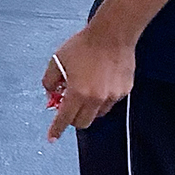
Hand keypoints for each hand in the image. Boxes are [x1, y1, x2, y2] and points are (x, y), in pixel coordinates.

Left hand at [42, 25, 136, 141]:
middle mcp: (96, 99)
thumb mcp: (57, 60)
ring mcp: (112, 97)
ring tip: (84, 87)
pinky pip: (110, 102)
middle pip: (83, 122)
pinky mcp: (124, 92)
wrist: (111, 36)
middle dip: (73, 118)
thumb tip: (50, 93)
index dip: (57, 129)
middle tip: (67, 105)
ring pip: (97, 114)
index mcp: (78, 92)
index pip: (65, 118)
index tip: (52, 138)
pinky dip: (101, 98)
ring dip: (88, 108)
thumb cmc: (82, 46)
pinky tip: (99, 80)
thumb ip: (50, 80)